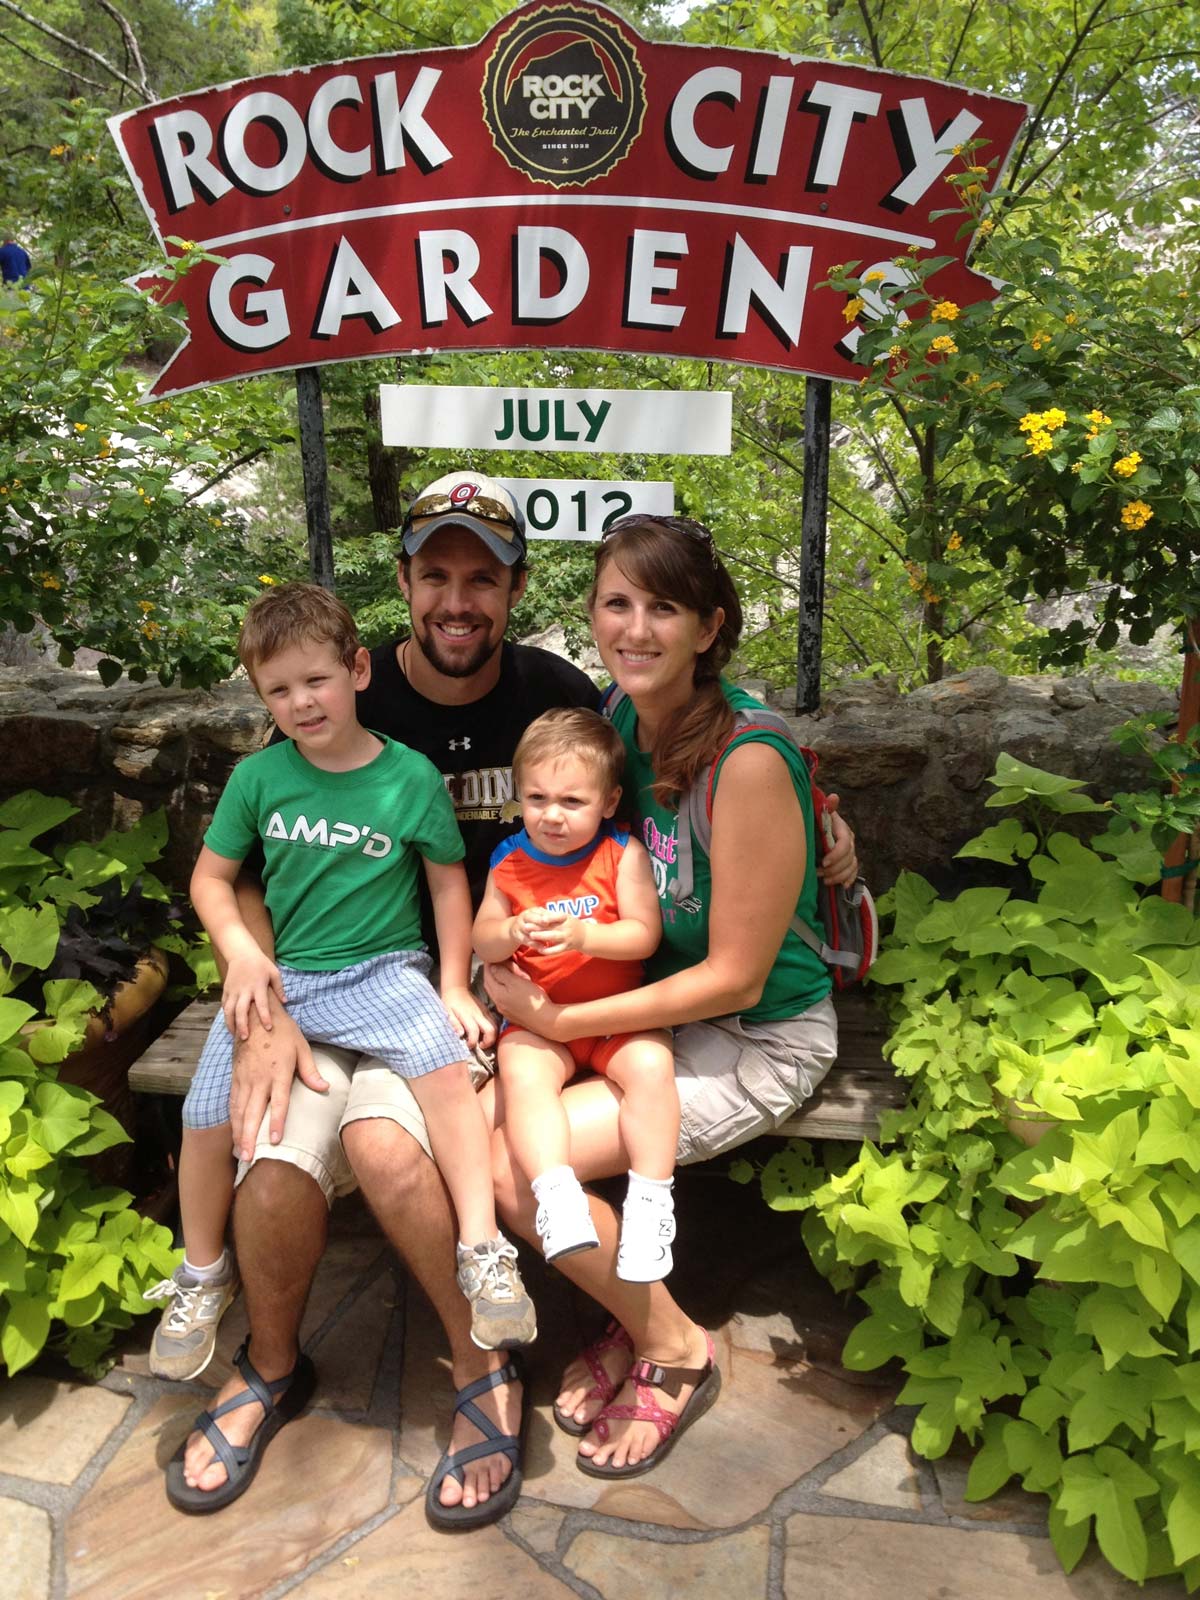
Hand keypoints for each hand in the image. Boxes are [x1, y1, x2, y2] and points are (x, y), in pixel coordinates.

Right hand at [222, 949, 285, 1040]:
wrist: (241, 953)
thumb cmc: (261, 964)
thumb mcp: (274, 973)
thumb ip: (279, 988)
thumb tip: (285, 1002)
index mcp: (258, 986)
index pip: (262, 1004)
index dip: (265, 1016)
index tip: (268, 1028)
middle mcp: (244, 990)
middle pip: (241, 1010)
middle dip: (242, 1025)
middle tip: (245, 1038)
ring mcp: (233, 991)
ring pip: (229, 1010)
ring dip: (231, 1024)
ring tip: (235, 1036)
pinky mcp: (226, 990)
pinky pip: (224, 1005)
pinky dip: (226, 1016)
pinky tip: (230, 1025)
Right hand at [228, 1003, 327, 1161]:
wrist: (255, 1016)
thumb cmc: (282, 1032)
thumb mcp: (301, 1047)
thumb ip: (311, 1070)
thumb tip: (325, 1087)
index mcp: (278, 1072)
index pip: (278, 1102)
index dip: (276, 1122)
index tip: (274, 1141)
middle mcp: (259, 1079)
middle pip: (253, 1112)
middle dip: (249, 1137)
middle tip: (248, 1158)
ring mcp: (245, 1079)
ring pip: (239, 1110)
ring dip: (239, 1133)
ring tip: (240, 1153)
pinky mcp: (236, 1077)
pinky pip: (233, 1101)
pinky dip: (232, 1119)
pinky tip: (234, 1133)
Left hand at [441, 984, 496, 1050]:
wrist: (457, 988)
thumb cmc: (450, 1002)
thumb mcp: (447, 1013)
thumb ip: (454, 1024)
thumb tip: (460, 1034)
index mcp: (467, 1016)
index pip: (474, 1032)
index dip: (473, 1042)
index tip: (468, 1046)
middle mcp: (478, 1015)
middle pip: (491, 1030)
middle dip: (489, 1042)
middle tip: (481, 1046)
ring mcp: (484, 1012)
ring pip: (495, 1026)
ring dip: (492, 1036)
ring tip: (484, 1041)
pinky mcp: (487, 1010)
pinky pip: (495, 1021)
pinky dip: (493, 1029)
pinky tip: (486, 1033)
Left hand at [483, 960, 561, 1039]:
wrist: (546, 1021)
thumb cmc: (532, 1001)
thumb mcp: (517, 982)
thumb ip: (502, 974)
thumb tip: (492, 967)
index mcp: (497, 994)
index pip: (487, 975)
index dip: (488, 964)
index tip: (490, 956)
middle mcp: (498, 1004)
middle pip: (489, 985)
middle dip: (489, 973)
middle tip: (492, 963)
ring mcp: (505, 1011)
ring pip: (495, 993)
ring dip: (495, 982)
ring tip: (499, 974)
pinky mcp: (512, 1015)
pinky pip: (502, 999)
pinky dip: (501, 990)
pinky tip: (507, 989)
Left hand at [517, 908, 584, 954]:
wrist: (584, 936)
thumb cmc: (570, 923)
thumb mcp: (565, 916)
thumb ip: (552, 914)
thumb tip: (538, 910)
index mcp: (566, 918)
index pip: (558, 916)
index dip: (550, 917)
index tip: (541, 917)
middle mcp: (567, 928)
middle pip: (552, 927)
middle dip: (539, 927)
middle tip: (526, 926)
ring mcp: (567, 938)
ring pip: (553, 938)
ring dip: (541, 937)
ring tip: (531, 936)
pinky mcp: (566, 947)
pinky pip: (556, 950)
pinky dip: (547, 951)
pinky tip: (539, 949)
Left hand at [818, 794, 859, 886]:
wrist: (814, 830)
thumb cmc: (815, 822)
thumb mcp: (818, 814)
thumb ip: (825, 808)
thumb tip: (834, 797)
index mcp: (843, 830)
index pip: (845, 843)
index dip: (836, 854)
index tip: (823, 862)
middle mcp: (849, 841)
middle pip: (849, 858)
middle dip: (835, 868)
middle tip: (819, 873)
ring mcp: (850, 852)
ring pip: (852, 867)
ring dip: (839, 876)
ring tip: (824, 880)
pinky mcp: (849, 862)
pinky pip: (854, 873)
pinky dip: (849, 880)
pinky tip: (841, 886)